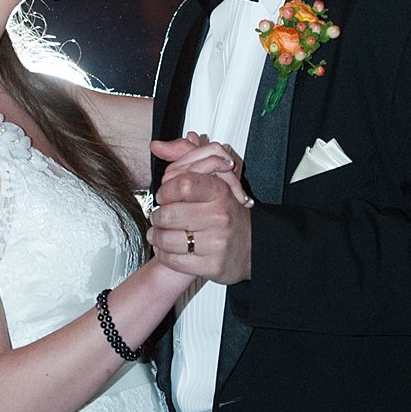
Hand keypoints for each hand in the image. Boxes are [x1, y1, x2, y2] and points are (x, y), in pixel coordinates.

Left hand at [148, 145, 252, 283]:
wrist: (253, 246)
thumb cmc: (227, 211)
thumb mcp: (213, 179)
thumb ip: (185, 157)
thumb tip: (157, 145)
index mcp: (220, 192)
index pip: (182, 185)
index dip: (165, 191)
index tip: (164, 195)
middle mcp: (220, 216)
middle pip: (169, 214)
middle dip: (157, 216)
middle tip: (159, 216)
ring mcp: (217, 242)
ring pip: (167, 239)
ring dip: (157, 236)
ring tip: (159, 233)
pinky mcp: (211, 265)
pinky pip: (174, 260)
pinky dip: (164, 254)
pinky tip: (167, 248)